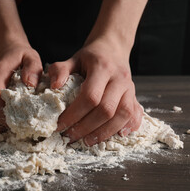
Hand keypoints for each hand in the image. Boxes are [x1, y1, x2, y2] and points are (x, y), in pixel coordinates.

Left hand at [49, 0, 151, 145]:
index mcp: (102, 68)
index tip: (60, 125)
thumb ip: (61, 70)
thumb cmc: (90, 57)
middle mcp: (119, 79)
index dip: (74, 114)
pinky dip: (127, 127)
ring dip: (104, 133)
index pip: (90, 96)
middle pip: (106, 110)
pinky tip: (116, 136)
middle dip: (86, 128)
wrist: (113, 48)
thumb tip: (53, 86)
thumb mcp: (73, 58)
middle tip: (70, 137)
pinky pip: (136, 115)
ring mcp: (130, 88)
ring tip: (87, 141)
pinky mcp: (135, 96)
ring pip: (123, 115)